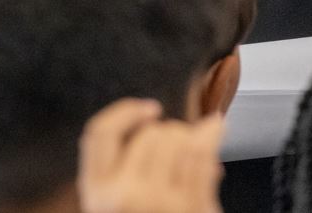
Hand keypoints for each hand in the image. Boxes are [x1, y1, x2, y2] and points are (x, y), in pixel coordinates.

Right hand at [79, 100, 224, 212]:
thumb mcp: (119, 202)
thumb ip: (128, 165)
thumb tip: (160, 120)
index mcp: (97, 193)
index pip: (100, 133)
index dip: (125, 111)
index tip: (149, 109)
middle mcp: (123, 196)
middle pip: (152, 133)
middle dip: (171, 132)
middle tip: (177, 147)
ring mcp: (158, 202)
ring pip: (182, 139)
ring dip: (193, 137)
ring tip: (193, 149)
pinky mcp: (190, 207)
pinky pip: (204, 153)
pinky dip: (213, 134)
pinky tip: (214, 130)